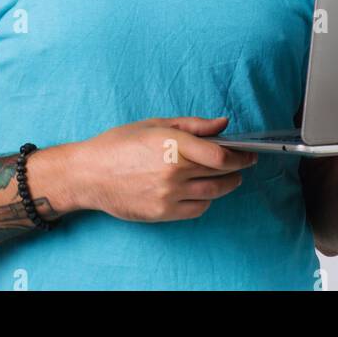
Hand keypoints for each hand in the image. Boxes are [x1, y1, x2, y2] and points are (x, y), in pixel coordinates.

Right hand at [67, 115, 257, 221]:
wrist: (89, 174)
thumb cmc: (119, 144)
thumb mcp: (155, 124)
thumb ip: (193, 125)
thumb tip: (223, 124)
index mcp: (173, 144)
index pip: (221, 156)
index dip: (241, 156)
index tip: (248, 154)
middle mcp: (173, 171)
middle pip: (221, 174)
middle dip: (237, 169)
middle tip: (243, 164)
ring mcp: (168, 194)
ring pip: (213, 193)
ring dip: (226, 186)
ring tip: (229, 179)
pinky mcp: (162, 212)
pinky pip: (197, 209)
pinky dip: (206, 200)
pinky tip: (203, 191)